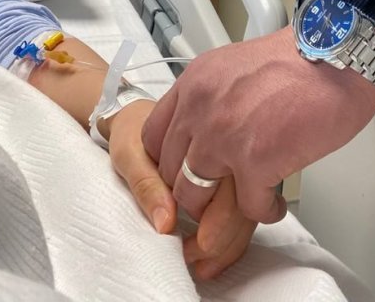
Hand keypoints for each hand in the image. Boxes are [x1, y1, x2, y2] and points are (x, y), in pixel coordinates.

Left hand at [109, 100, 254, 277]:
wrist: (135, 112)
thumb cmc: (132, 129)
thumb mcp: (129, 153)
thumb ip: (148, 185)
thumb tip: (166, 223)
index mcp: (202, 131)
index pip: (222, 184)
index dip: (213, 220)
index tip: (197, 244)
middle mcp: (224, 143)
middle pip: (239, 198)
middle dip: (223, 239)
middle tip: (196, 258)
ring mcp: (232, 158)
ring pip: (246, 206)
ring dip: (230, 241)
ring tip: (205, 262)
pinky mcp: (232, 172)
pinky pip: (242, 206)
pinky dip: (233, 233)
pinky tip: (216, 250)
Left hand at [141, 25, 374, 223]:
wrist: (337, 54)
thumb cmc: (302, 56)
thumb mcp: (236, 65)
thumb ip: (215, 95)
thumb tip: (212, 124)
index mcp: (195, 83)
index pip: (152, 135)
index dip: (167, 159)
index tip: (183, 169)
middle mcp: (201, 109)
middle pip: (169, 171)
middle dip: (191, 189)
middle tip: (213, 195)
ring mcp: (224, 138)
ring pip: (195, 197)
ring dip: (218, 209)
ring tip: (241, 201)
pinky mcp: (256, 163)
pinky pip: (247, 208)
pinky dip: (263, 211)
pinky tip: (274, 203)